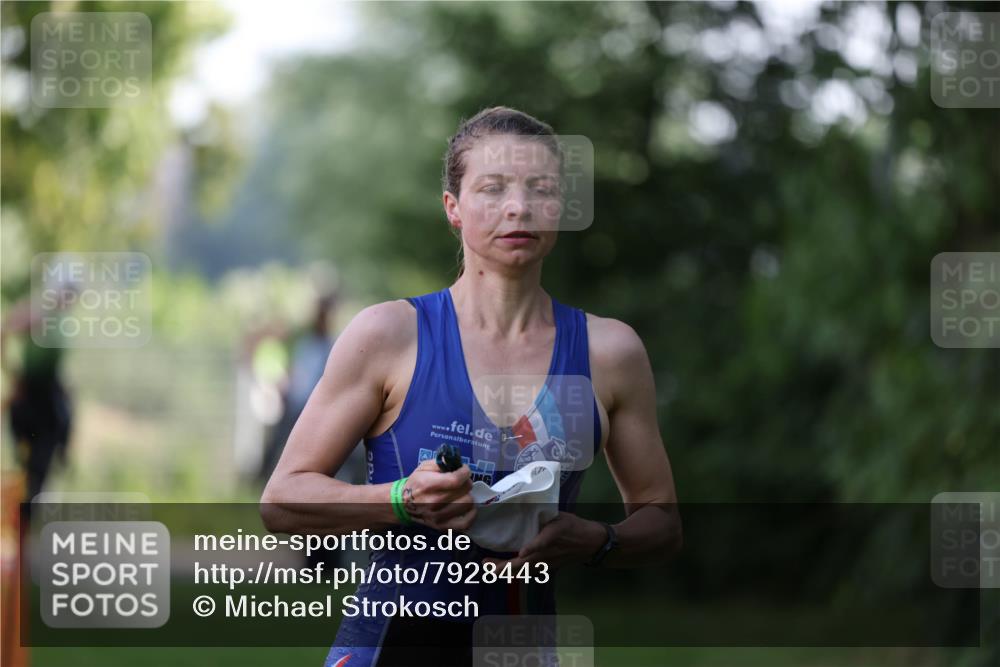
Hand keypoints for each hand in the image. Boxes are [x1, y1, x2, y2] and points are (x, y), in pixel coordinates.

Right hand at [401, 459, 476, 530]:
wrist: (403, 504)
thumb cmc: (416, 483)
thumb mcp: (424, 467)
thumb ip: (441, 463)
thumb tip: (458, 463)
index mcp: (428, 485)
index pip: (456, 480)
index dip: (465, 472)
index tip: (464, 470)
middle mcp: (434, 502)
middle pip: (464, 491)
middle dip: (466, 482)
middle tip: (461, 482)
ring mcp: (439, 517)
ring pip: (468, 504)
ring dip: (467, 496)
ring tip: (461, 494)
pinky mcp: (443, 527)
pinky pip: (466, 522)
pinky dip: (470, 514)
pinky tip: (465, 507)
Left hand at [482, 512, 605, 571]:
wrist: (590, 543)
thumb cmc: (573, 526)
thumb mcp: (560, 516)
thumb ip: (543, 514)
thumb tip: (521, 503)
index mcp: (553, 536)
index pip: (543, 543)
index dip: (533, 547)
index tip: (522, 552)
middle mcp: (548, 553)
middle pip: (525, 564)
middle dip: (505, 567)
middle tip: (486, 563)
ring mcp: (546, 564)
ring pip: (524, 571)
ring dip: (505, 571)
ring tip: (488, 567)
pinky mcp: (546, 568)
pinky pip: (527, 573)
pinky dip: (513, 573)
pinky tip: (500, 570)